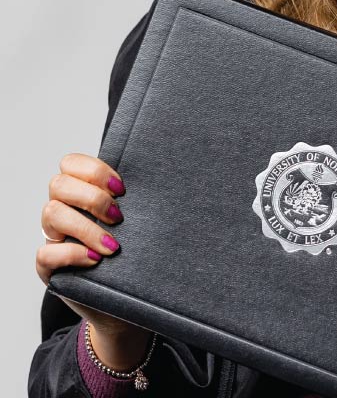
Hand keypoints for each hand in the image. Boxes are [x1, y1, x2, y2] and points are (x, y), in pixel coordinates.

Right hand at [36, 152, 148, 361]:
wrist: (123, 302)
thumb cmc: (132, 254)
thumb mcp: (134, 222)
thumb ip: (134, 200)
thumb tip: (163, 176)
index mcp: (80, 193)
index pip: (70, 164)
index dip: (94, 170)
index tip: (122, 188)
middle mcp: (62, 211)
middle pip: (58, 183)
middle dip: (92, 198)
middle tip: (119, 217)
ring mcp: (52, 238)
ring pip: (51, 213)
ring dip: (86, 227)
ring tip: (113, 246)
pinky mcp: (48, 267)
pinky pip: (46, 253)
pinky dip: (72, 253)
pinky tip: (95, 260)